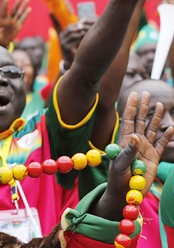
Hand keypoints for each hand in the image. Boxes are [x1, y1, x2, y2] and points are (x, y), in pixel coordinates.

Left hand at [0, 0, 30, 47]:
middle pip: (14, 9)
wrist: (2, 42)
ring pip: (20, 12)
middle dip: (18, 2)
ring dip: (23, 6)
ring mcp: (14, 22)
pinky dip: (26, 14)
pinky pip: (23, 19)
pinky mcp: (18, 26)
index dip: (5, 4)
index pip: (4, 11)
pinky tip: (29, 8)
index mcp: (2, 20)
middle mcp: (9, 19)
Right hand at [58, 18, 95, 66]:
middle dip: (80, 27)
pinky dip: (81, 39)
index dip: (78, 24)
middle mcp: (61, 37)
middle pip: (70, 29)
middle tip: (89, 27)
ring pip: (72, 35)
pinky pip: (74, 42)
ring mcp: (62, 43)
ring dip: (81, 33)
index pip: (70, 26)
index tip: (87, 24)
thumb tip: (87, 26)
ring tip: (89, 32)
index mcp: (63, 34)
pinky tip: (87, 39)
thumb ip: (79, 33)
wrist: (71, 62)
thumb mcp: (76, 40)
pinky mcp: (66, 48)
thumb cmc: (76, 49)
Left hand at [95, 91, 173, 219]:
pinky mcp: (154, 158)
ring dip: (156, 117)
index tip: (134, 94)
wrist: (126, 192)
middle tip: (146, 93)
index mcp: (124, 140)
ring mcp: (146, 148)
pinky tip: (172, 128)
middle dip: (143, 107)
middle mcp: (135, 142)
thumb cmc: (117, 178)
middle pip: (140, 120)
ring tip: (159, 105)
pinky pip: (162, 145)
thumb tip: (135, 137)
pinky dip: (168, 137)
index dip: (130, 107)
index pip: (128, 119)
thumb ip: (128, 151)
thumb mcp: (120, 164)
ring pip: (152, 129)